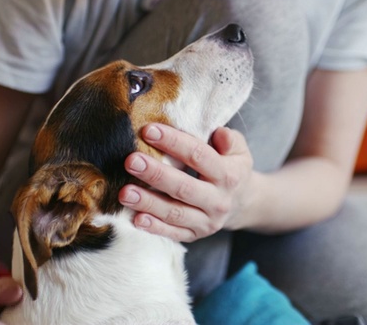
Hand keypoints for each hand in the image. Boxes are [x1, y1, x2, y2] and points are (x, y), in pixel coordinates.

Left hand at [119, 124, 253, 241]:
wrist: (242, 204)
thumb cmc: (232, 169)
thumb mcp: (239, 151)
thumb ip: (231, 140)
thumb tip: (219, 134)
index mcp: (228, 175)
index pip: (199, 156)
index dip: (174, 142)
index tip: (149, 130)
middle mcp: (219, 200)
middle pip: (184, 187)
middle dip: (156, 174)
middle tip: (131, 161)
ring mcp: (207, 221)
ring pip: (175, 213)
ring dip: (148, 203)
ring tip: (124, 192)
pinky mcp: (195, 235)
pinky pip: (173, 233)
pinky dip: (154, 227)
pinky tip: (136, 218)